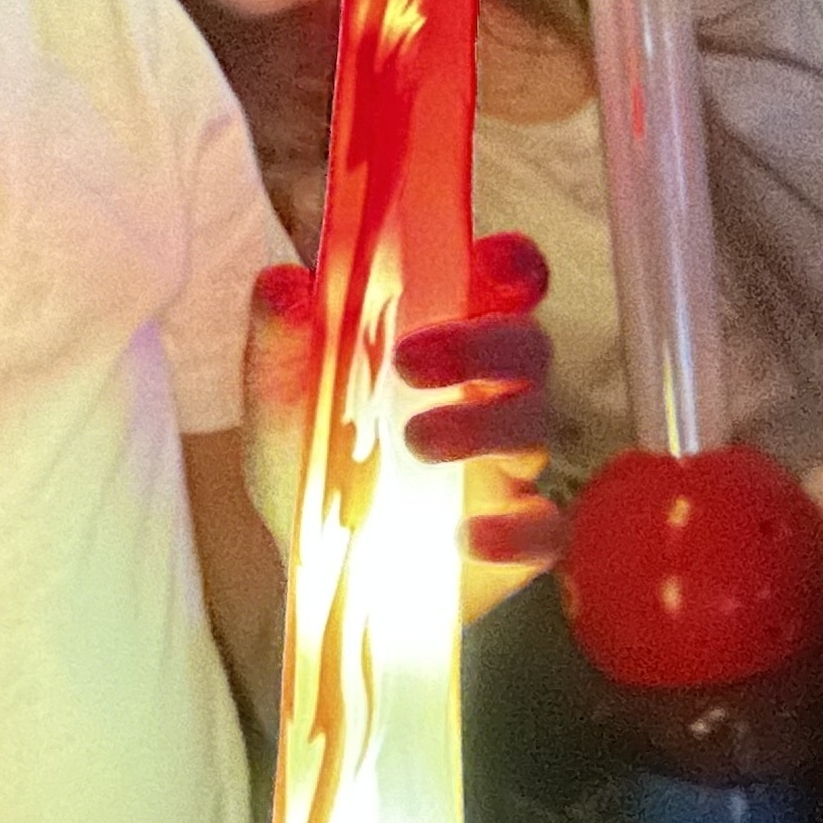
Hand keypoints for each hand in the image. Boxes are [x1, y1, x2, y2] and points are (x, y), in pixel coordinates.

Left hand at [246, 233, 562, 623]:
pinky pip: (542, 528)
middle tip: (409, 363)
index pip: (504, 283)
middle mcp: (489, 392)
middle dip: (482, 346)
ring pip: (535, 427)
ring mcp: (506, 465)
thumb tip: (280, 284)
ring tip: (414, 442)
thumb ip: (281, 340)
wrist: (306, 561)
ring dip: (482, 426)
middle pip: (528, 347)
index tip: (493, 260)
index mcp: (446, 336)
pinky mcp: (512, 535)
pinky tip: (466, 536)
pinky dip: (513, 530)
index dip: (514, 264)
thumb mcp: (280, 395)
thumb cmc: (308, 452)